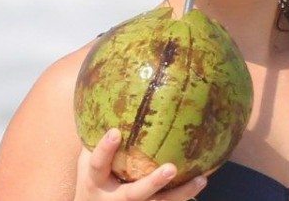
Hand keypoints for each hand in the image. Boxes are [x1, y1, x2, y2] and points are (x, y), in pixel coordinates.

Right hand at [74, 129, 208, 200]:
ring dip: (180, 193)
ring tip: (200, 179)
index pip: (98, 165)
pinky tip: (201, 180)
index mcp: (94, 181)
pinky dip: (184, 195)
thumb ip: (97, 137)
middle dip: (152, 183)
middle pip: (134, 194)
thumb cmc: (94, 178)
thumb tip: (112, 98)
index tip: (115, 132)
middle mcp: (113, 199)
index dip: (105, 150)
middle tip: (171, 168)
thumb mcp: (87, 160)